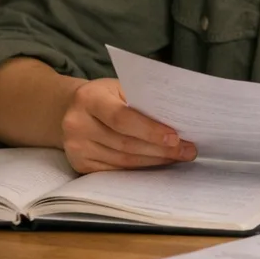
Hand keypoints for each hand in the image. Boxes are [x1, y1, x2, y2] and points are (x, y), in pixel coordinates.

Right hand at [59, 78, 194, 172]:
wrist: (71, 108)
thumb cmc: (106, 96)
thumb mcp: (120, 87)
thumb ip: (143, 100)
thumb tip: (178, 119)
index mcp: (89, 98)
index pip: (121, 118)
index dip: (150, 130)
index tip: (175, 138)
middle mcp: (77, 124)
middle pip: (125, 143)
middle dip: (161, 149)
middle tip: (188, 151)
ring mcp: (75, 147)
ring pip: (123, 160)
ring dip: (155, 161)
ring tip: (178, 157)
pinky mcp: (79, 165)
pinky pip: (115, 171)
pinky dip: (139, 168)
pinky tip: (157, 164)